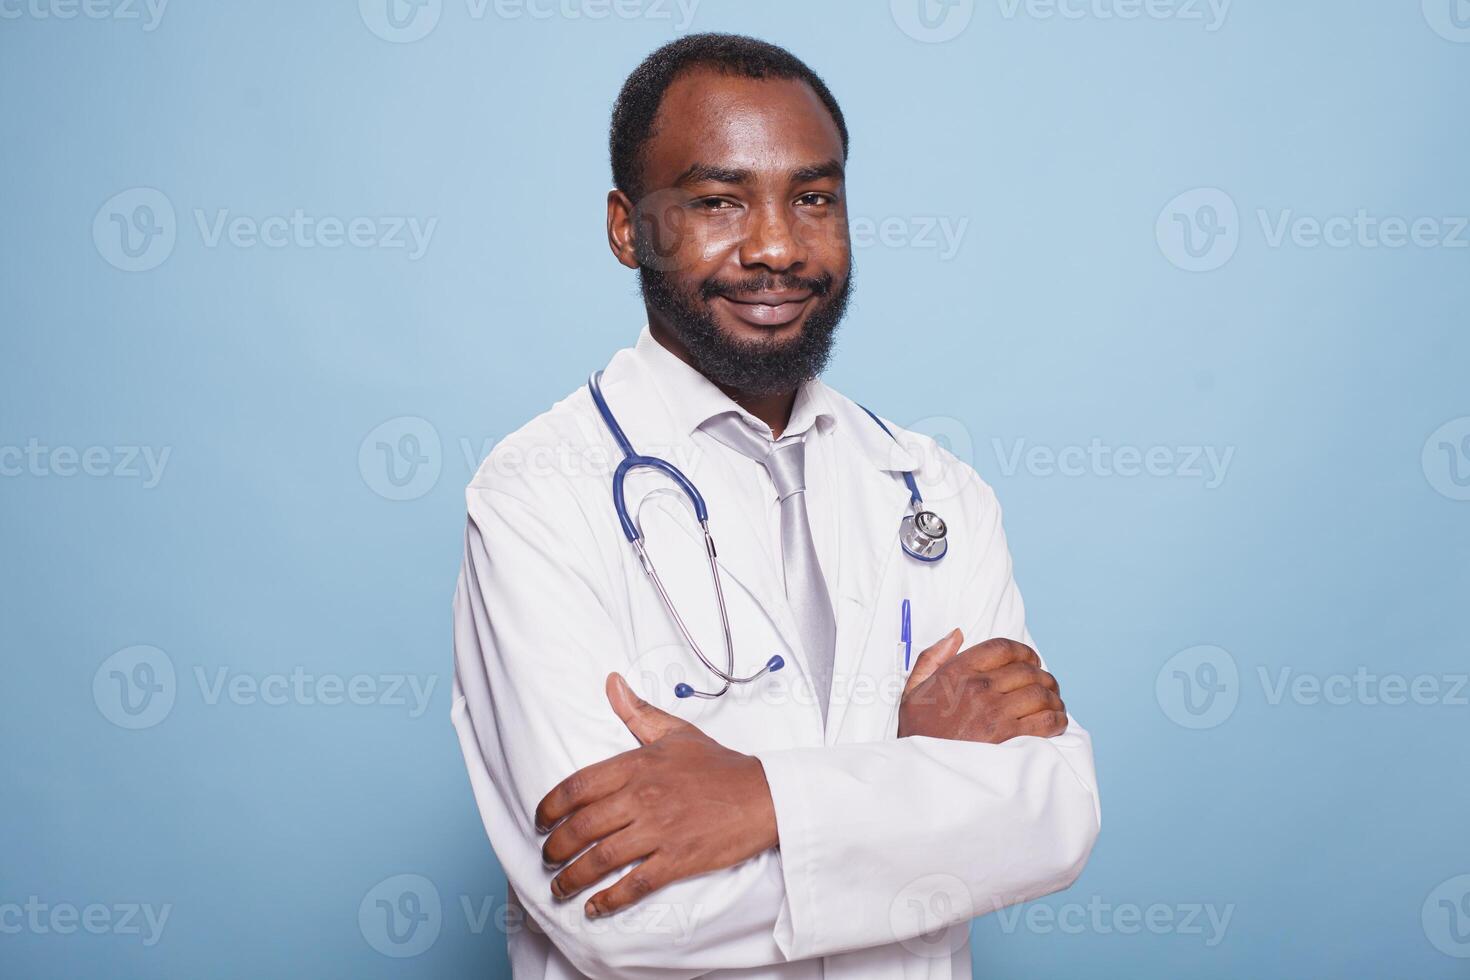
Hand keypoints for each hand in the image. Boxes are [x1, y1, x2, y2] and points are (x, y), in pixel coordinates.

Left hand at [534, 673, 778, 917]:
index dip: (550, 806)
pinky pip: (634, 884)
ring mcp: (660, 831)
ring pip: (601, 858)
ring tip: (560, 887)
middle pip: (582, 827)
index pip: (579, 786)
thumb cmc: (720, 765)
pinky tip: (594, 908)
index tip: (540, 820)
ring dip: (573, 877)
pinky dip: (609, 899)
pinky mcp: (678, 860)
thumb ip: (638, 712)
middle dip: (555, 847)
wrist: (764, 795)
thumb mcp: (677, 732)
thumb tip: (611, 683)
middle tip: (547, 857)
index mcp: (638, 765)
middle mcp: (643, 798)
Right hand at [898, 630, 1067, 741]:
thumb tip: (957, 634)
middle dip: (1042, 676)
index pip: (1002, 648)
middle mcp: (979, 688)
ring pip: (1040, 693)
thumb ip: (932, 658)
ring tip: (1053, 704)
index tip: (1031, 660)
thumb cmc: (917, 733)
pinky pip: (1046, 720)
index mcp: (958, 673)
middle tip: (1046, 686)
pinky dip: (1057, 719)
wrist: (919, 771)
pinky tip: (1056, 722)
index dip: (1023, 652)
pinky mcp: (1009, 737)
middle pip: (1027, 670)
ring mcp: (995, 712)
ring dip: (1052, 697)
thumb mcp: (913, 690)